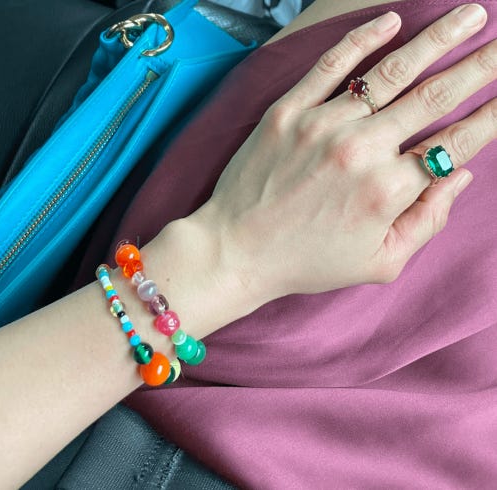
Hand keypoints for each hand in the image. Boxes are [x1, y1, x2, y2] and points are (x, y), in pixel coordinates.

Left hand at [191, 4, 494, 300]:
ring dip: (437, 39)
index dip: (492, 115)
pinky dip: (363, 37)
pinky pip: (332, 64)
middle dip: (480, 65)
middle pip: (435, 96)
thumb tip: (461, 175)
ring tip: (470, 15)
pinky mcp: (288, 111)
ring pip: (391, 72)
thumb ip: (426, 222)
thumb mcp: (378, 263)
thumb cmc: (306, 262)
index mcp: (389, 191)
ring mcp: (323, 125)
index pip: (456, 142)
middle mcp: (362, 150)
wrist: (236, 250)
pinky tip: (392, 20)